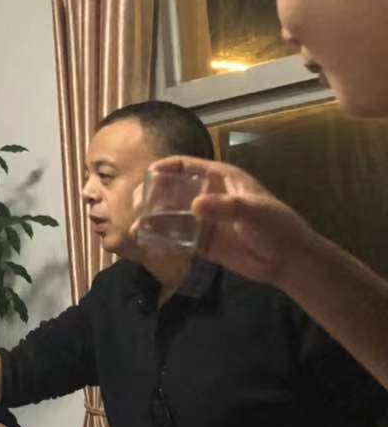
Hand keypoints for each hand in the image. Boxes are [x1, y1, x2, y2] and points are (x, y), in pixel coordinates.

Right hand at [145, 157, 313, 283]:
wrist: (288, 260)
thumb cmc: (276, 226)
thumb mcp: (253, 211)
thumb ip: (226, 206)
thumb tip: (194, 206)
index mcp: (218, 179)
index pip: (184, 165)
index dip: (162, 167)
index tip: (145, 177)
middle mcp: (206, 196)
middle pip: (169, 189)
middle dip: (150, 196)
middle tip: (137, 207)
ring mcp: (202, 219)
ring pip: (168, 214)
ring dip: (151, 219)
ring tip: (137, 229)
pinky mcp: (201, 241)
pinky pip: (175, 237)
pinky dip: (161, 239)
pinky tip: (149, 244)